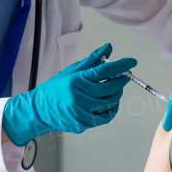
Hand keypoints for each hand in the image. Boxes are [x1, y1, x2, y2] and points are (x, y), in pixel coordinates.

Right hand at [2, 44, 136, 145]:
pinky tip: (110, 103)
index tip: (132, 62)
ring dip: (117, 95)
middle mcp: (78, 97)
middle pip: (109, 89)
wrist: (40, 109)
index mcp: (76, 81)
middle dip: (121, 81)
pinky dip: (112, 109)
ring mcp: (80, 112)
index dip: (120, 66)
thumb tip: (108, 48)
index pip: (103, 71)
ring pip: (109, 104)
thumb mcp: (72, 71)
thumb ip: (92, 60)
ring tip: (114, 89)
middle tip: (124, 76)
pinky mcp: (83, 124)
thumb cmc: (56, 88)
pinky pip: (105, 117)